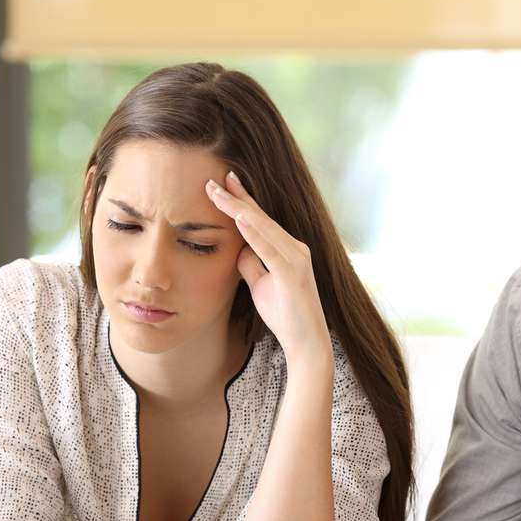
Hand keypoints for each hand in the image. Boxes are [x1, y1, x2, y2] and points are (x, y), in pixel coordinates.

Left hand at [205, 171, 330, 368]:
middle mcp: (295, 248)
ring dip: (239, 208)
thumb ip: (251, 263)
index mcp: (288, 249)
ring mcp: (296, 259)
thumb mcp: (260, 284)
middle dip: (237, 197)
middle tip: (215, 178)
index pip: (260, 221)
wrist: (305, 342)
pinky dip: (254, 232)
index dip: (241, 202)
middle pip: (260, 217)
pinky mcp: (292, 273)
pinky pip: (269, 248)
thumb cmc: (284, 315)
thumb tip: (239, 248)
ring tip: (218, 192)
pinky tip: (239, 218)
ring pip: (263, 227)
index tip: (222, 185)